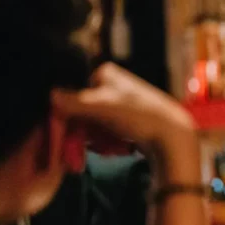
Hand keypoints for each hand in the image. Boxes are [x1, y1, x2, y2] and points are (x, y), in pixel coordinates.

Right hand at [51, 63, 196, 157]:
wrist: (175, 138)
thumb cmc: (140, 117)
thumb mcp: (102, 108)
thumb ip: (74, 102)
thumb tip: (49, 95)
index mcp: (107, 74)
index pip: (74, 94)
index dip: (71, 116)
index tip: (70, 134)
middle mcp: (116, 85)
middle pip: (85, 112)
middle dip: (87, 132)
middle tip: (91, 149)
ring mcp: (125, 104)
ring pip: (97, 126)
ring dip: (99, 140)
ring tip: (112, 148)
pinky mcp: (134, 122)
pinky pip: (112, 134)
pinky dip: (112, 144)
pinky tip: (121, 150)